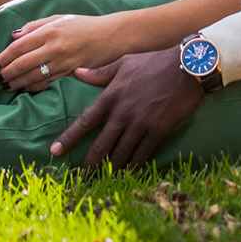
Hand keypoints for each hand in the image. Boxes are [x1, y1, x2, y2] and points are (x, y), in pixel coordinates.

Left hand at [0, 14, 129, 91]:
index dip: (5, 57)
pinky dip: (35, 86)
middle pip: (23, 63)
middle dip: (8, 73)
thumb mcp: (59, 18)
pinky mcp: (71, 71)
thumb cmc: (84, 25)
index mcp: (49, 30)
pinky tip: (28, 88)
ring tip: (9, 86)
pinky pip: (48, 81)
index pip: (19, 46)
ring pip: (34, 76)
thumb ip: (35, 26)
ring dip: (19, 83)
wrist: (111, 34)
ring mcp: (63, 60)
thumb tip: (13, 36)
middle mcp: (54, 46)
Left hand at [50, 48, 203, 168]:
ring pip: (120, 153)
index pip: (84, 122)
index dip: (68, 139)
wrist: (186, 66)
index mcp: (111, 96)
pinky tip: (128, 173)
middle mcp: (122, 113)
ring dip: (111, 168)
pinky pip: (142, 154)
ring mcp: (140, 123)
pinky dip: (134, 166)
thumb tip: (77, 73)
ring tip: (103, 180)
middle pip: (101, 145)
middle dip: (89, 164)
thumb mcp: (124, 63)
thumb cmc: (154, 62)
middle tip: (81, 177)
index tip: (54, 152)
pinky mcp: (158, 131)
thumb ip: (100, 73)